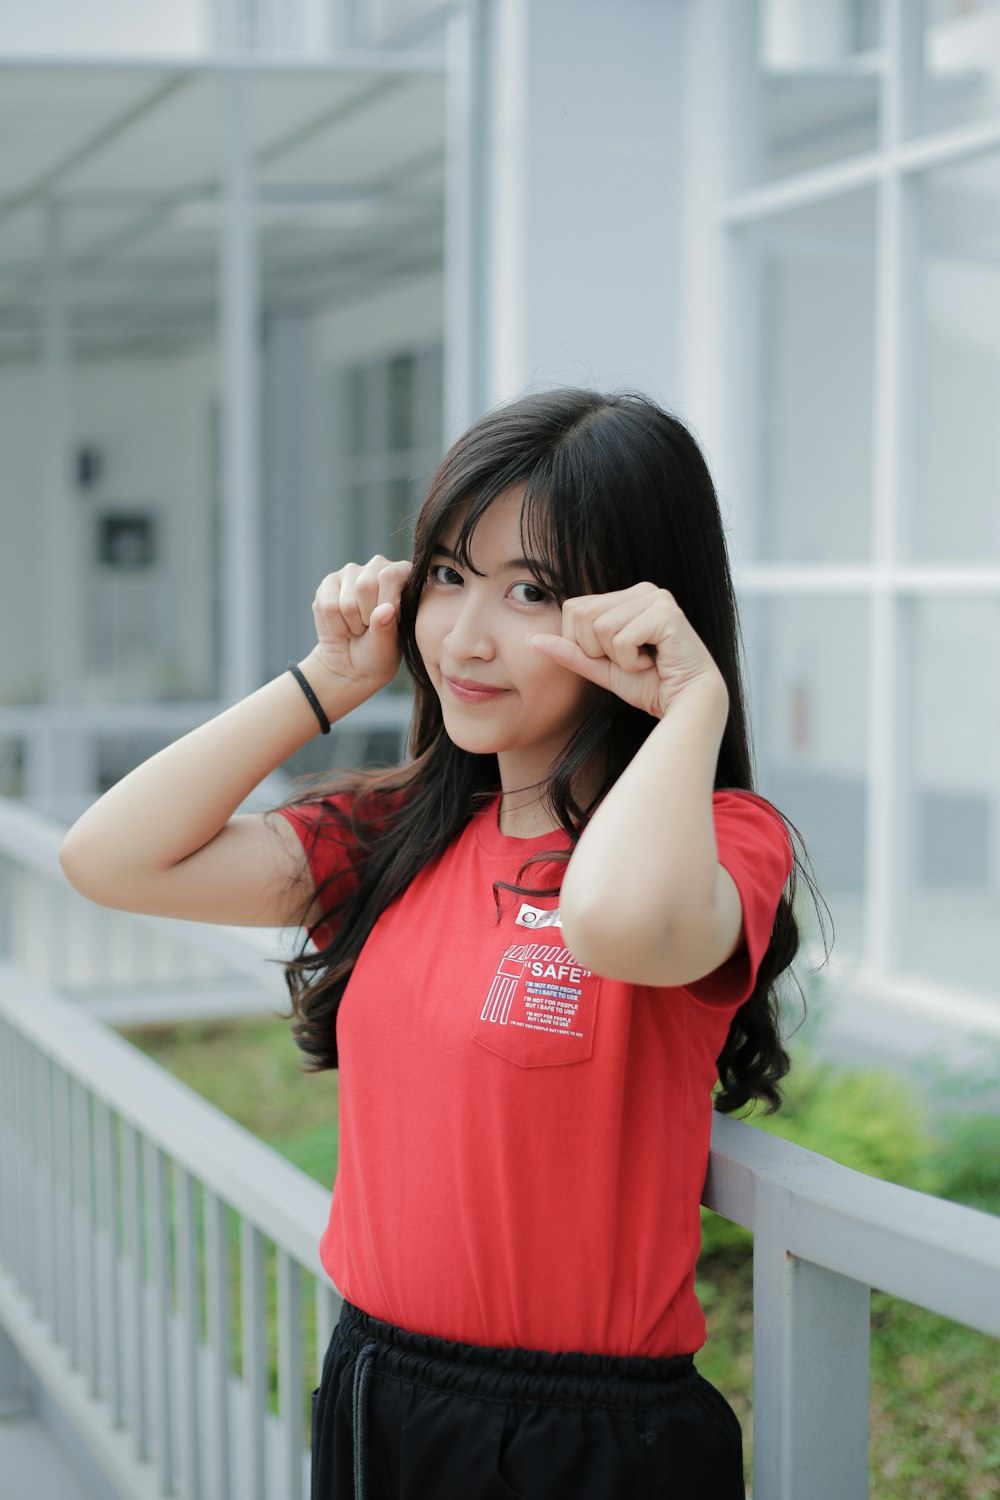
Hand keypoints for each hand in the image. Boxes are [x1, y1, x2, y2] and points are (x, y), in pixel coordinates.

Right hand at [305, 556, 411, 694]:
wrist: (353, 662)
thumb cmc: (380, 650)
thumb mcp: (388, 644)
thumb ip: (387, 627)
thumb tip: (385, 609)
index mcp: (402, 574)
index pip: (392, 575)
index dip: (389, 604)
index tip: (391, 623)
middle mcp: (377, 566)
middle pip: (366, 585)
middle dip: (367, 617)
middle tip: (371, 627)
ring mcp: (351, 573)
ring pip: (347, 600)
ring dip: (352, 624)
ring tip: (359, 627)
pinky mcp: (328, 583)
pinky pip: (328, 607)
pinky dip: (336, 626)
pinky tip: (343, 626)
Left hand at [528, 583, 727, 720]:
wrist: (688, 705)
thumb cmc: (650, 686)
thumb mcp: (601, 668)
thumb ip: (571, 652)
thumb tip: (534, 640)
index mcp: (626, 596)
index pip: (574, 608)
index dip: (584, 643)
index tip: (616, 658)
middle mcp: (642, 589)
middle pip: (582, 615)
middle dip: (598, 650)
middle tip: (631, 661)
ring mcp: (656, 598)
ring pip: (600, 627)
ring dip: (617, 657)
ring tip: (644, 662)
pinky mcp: (666, 613)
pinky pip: (620, 638)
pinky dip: (630, 661)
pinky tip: (654, 663)